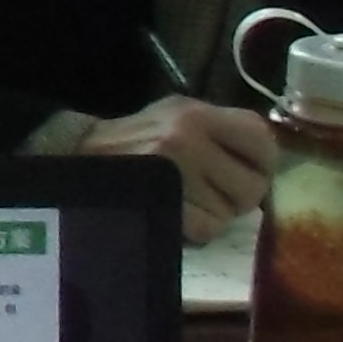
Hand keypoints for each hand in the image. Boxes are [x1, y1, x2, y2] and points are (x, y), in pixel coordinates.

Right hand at [76, 95, 278, 239]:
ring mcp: (174, 173)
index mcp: (197, 113)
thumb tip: (265, 160)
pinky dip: (197, 228)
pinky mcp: (162, 205)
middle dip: (241, 196)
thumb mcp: (178, 115)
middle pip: (253, 184)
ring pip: (230, 212)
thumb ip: (221, 130)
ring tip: (191, 201)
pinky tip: (179, 214)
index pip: (261, 139)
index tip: (249, 170)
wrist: (77, 155)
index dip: (263, 162)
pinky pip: (206, 229)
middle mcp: (188, 138)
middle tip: (220, 194)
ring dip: (216, 214)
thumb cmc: (136, 137)